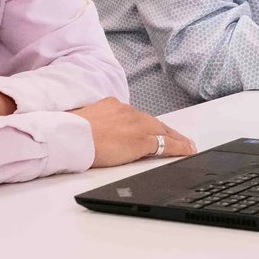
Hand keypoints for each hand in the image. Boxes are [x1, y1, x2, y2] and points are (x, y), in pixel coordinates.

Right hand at [69, 97, 197, 167]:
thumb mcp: (86, 122)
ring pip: (162, 131)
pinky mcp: (141, 140)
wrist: (70, 136)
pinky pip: (166, 144)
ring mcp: (135, 125)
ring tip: (188, 146)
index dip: (148, 125)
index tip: (154, 130)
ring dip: (176, 139)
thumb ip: (98, 124)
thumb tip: (98, 131)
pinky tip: (187, 151)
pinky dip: (179, 148)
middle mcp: (127, 111)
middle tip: (181, 139)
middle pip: (153, 122)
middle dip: (167, 131)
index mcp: (112, 106)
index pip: (136, 117)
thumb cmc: (71, 133)